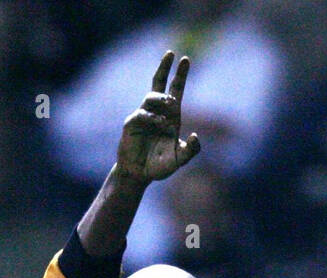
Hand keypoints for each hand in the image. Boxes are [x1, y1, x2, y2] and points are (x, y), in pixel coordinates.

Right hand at [115, 52, 200, 183]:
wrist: (139, 175)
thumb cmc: (159, 166)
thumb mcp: (180, 159)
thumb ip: (191, 150)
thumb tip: (195, 135)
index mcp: (170, 116)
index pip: (175, 90)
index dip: (180, 75)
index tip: (186, 59)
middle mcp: (156, 112)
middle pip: (159, 84)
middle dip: (165, 67)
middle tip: (170, 53)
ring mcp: (143, 116)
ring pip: (151, 97)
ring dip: (162, 99)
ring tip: (170, 106)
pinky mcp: (132, 124)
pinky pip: (142, 114)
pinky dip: (152, 118)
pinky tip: (161, 124)